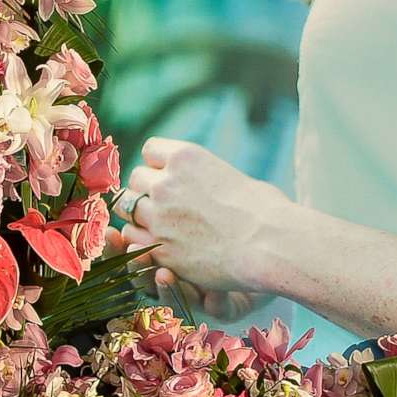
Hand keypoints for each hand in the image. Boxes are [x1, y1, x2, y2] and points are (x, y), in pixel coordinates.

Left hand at [117, 137, 283, 313]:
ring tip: (163, 223)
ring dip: (141, 214)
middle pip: (136, 178)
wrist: (270, 246)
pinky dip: (142, 239)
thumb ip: (205, 177)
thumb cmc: (265, 211)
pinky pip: (132, 237)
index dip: (161, 163)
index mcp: (187, 157)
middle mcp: (166, 183)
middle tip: (167, 203)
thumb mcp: (233, 177)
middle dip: (148, 189)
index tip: (172, 175)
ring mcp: (158, 216)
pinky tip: (163, 242)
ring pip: (127, 208)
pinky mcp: (158, 247)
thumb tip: (201, 185)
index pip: (150, 150)